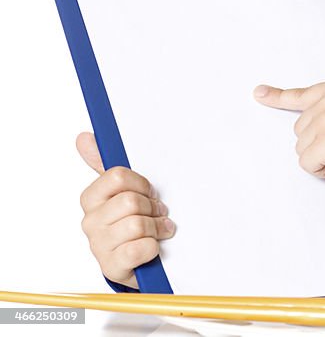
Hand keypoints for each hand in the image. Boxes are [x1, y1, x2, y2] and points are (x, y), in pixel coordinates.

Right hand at [75, 132, 175, 289]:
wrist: (139, 261)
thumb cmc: (132, 221)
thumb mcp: (123, 191)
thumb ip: (104, 164)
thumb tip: (84, 137)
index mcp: (92, 199)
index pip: (117, 177)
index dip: (141, 183)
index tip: (149, 191)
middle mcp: (91, 222)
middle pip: (131, 201)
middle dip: (153, 207)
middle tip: (158, 213)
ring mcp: (99, 246)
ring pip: (137, 224)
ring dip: (157, 227)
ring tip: (160, 230)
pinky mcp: (112, 267)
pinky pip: (138, 248)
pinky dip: (153, 247)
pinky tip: (154, 247)